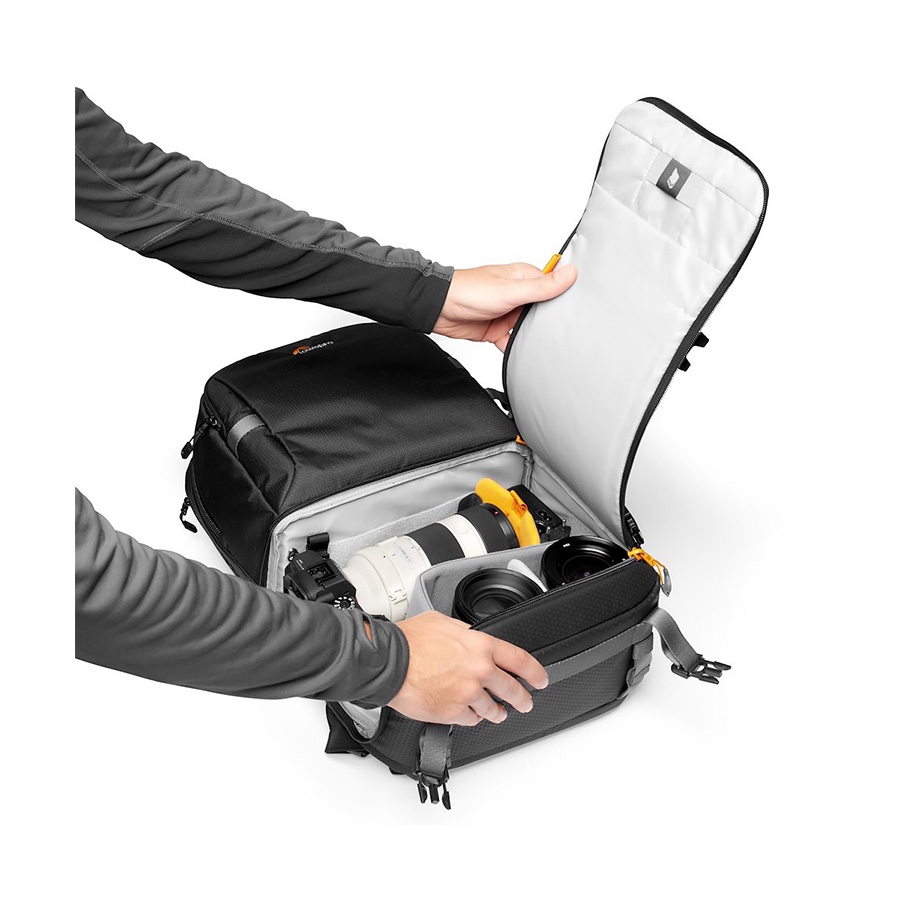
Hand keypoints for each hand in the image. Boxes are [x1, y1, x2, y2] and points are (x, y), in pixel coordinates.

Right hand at [389, 610, 548, 725]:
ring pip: (493, 709)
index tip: (540, 679)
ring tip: (497, 713)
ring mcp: (468, 694)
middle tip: (525, 703)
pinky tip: (469, 714)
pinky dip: (472, 718)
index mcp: (480, 646)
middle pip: (512, 690)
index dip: (536, 672)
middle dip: (522, 699)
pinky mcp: (454, 712)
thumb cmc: (411, 641)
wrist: (391, 663)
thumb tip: (471, 637)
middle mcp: (479, 671)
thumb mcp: (444, 623)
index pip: (520, 660)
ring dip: (497, 712)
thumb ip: (465, 632)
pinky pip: (471, 720)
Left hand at [434, 262, 577, 350]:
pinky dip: (517, 349)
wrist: (437, 309)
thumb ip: (542, 286)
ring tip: (550, 346)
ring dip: (534, 336)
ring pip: (528, 327)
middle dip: (550, 320)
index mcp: (523, 277)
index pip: (552, 286)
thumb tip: (571, 273)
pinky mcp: (496, 330)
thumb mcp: (511, 290)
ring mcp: (507, 312)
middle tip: (568, 332)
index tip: (581, 306)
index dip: (565, 295)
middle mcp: (517, 294)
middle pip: (542, 309)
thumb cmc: (468, 291)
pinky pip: (512, 342)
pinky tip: (526, 357)